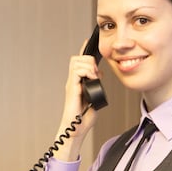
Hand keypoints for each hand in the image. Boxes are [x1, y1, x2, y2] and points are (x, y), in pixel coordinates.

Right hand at [55, 44, 98, 159]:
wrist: (76, 129)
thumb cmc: (83, 117)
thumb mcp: (94, 96)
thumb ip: (96, 85)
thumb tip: (100, 74)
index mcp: (77, 81)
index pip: (79, 61)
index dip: (84, 50)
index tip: (88, 41)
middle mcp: (72, 81)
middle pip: (77, 58)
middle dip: (89, 60)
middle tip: (97, 72)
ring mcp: (71, 84)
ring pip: (77, 62)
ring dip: (88, 65)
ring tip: (94, 76)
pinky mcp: (71, 89)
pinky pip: (77, 71)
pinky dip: (86, 71)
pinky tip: (92, 78)